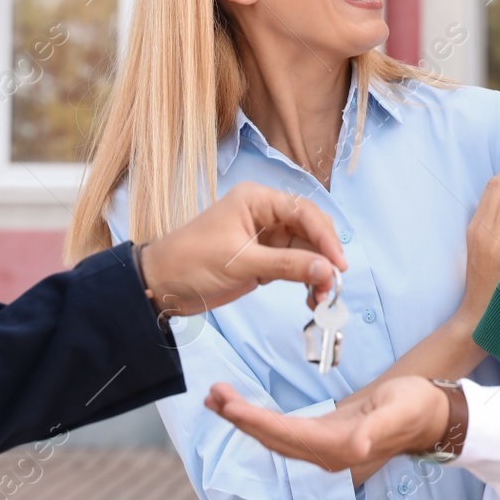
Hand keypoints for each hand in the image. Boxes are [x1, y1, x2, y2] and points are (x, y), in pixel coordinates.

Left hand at [138, 182, 346, 316]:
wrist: (160, 285)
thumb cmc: (191, 262)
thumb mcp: (240, 263)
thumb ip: (286, 265)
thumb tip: (327, 270)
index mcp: (257, 200)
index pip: (304, 211)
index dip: (326, 237)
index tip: (339, 265)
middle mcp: (265, 214)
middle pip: (310, 230)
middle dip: (324, 257)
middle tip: (332, 286)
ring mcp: (266, 237)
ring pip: (306, 250)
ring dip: (317, 272)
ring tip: (321, 298)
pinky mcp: (263, 259)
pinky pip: (294, 266)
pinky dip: (305, 281)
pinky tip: (310, 298)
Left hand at [206, 375, 448, 470]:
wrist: (428, 415)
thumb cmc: (415, 407)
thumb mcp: (399, 410)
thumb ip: (378, 428)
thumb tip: (357, 444)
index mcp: (339, 448)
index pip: (286, 436)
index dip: (255, 422)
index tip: (229, 407)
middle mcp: (325, 455)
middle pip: (272, 440)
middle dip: (239, 419)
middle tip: (212, 394)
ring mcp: (322, 449)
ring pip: (273, 438)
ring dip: (244, 420)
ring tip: (217, 398)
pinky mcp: (322, 438)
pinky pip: (282, 433)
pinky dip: (258, 421)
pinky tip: (243, 410)